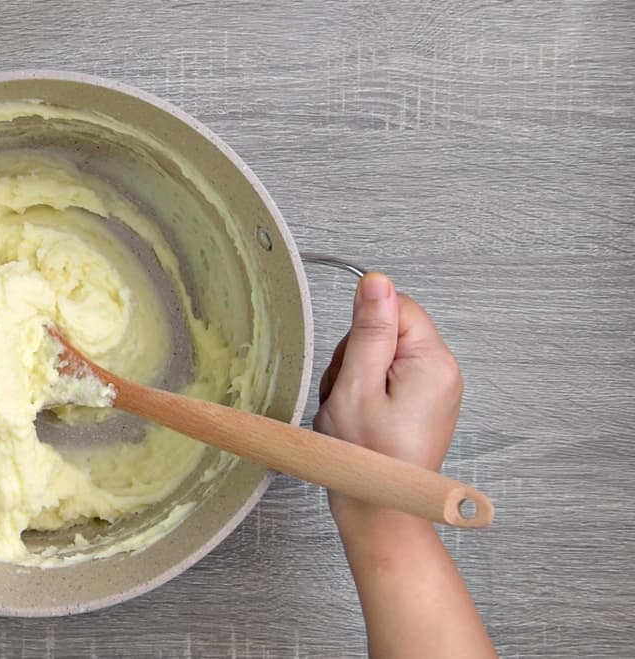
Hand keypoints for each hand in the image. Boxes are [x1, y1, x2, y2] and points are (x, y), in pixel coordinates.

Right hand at [314, 272, 462, 520]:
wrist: (377, 510)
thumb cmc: (365, 455)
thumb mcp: (357, 384)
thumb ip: (369, 329)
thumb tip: (377, 281)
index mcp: (433, 363)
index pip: (396, 307)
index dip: (363, 330)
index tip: (352, 365)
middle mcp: (443, 373)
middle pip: (388, 330)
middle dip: (355, 356)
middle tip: (347, 394)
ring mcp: (434, 390)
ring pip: (382, 355)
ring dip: (355, 377)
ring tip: (351, 411)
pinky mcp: (422, 404)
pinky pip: (387, 378)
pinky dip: (365, 393)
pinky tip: (359, 417)